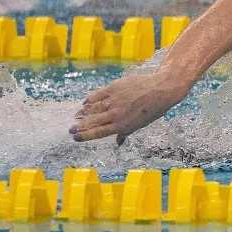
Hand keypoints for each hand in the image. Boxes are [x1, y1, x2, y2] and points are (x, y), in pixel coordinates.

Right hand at [71, 71, 188, 144]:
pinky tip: (85, 102)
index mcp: (122, 126)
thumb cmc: (153, 109)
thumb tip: (118, 144)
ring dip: (83, 113)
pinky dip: (90, 99)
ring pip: (93, 108)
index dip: (86, 135)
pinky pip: (98, 95)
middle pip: (93, 122)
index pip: (99, 132)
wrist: (160, 90)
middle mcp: (116, 114)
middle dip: (80, 126)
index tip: (76, 137)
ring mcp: (114, 100)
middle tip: (71, 128)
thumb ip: (125, 133)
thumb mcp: (140, 125)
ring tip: (76, 116)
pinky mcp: (114, 88)